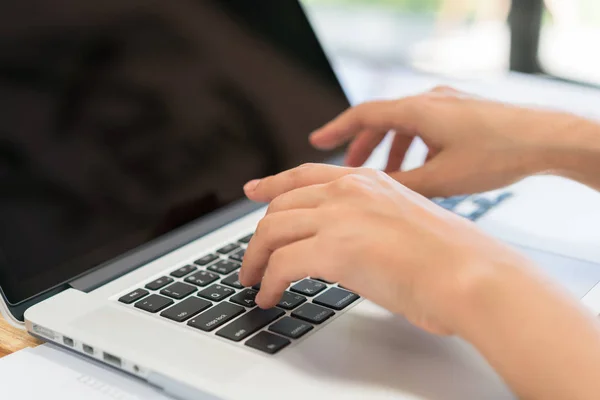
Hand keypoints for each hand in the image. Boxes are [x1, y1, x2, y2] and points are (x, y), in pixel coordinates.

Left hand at [239, 164, 529, 334]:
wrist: (472, 274)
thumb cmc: (451, 258)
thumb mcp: (402, 222)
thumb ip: (367, 223)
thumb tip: (341, 246)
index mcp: (367, 181)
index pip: (304, 175)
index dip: (271, 184)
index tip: (253, 192)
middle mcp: (349, 189)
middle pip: (279, 205)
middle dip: (258, 236)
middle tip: (252, 259)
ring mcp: (340, 215)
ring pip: (271, 231)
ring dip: (256, 260)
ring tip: (255, 281)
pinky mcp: (334, 248)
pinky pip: (281, 264)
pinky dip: (268, 282)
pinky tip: (270, 296)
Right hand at [310, 86, 590, 196]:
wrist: (546, 139)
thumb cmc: (498, 155)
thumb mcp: (440, 178)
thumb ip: (401, 185)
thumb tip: (371, 194)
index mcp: (418, 110)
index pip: (363, 115)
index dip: (336, 130)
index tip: (317, 142)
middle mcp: (430, 101)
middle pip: (382, 119)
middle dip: (362, 144)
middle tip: (349, 168)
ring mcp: (447, 104)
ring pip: (404, 124)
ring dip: (389, 148)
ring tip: (384, 175)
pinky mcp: (462, 112)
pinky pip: (425, 126)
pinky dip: (413, 146)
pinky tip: (420, 169)